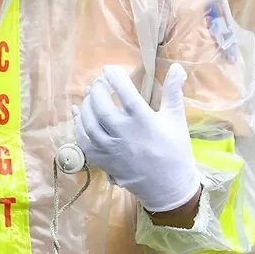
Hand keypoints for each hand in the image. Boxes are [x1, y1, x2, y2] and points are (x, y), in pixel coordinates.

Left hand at [73, 64, 200, 213]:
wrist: (169, 187)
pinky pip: (84, 142)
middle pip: (102, 107)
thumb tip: (177, 66)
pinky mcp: (103, 161)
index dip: (115, 78)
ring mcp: (111, 149)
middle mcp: (124, 134)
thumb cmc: (175, 151)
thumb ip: (174, 91)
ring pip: (89, 124)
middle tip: (100, 81)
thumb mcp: (176, 119)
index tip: (109, 69)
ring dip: (86, 106)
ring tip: (91, 94)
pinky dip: (77, 125)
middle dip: (98, 90)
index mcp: (144, 122)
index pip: (125, 93)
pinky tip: (78, 113)